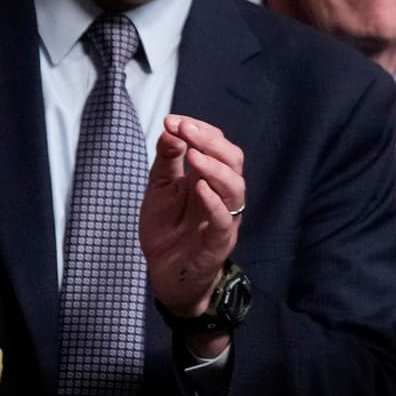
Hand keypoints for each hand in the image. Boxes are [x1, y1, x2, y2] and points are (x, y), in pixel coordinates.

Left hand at [139, 115, 243, 320]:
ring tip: (194, 157)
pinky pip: (223, 220)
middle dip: (211, 142)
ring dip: (215, 169)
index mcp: (208, 178)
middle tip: (186, 130)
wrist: (165, 274)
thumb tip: (172, 129)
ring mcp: (223, 218)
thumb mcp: (160, 187)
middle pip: (233, 161)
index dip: (199, 129)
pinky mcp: (217, 243)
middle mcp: (221, 195)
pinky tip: (199, 188)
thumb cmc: (167, 230)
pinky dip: (214, 203)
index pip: (217, 145)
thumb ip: (167, 159)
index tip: (173, 120)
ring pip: (235, 188)